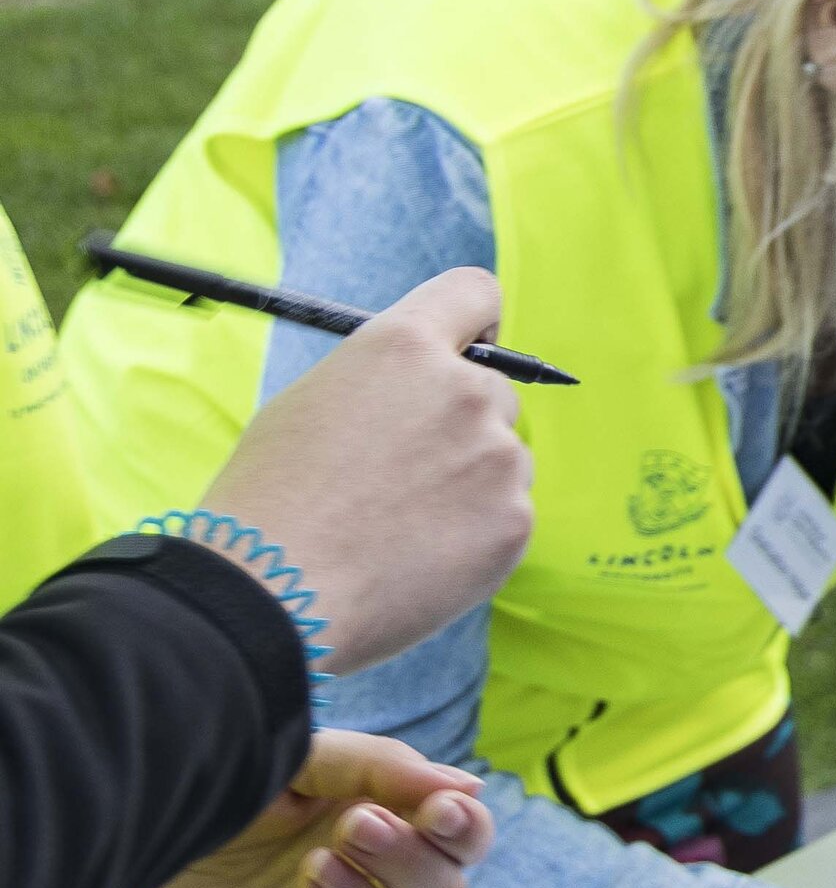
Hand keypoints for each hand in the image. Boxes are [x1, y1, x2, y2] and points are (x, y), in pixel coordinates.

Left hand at [122, 732, 492, 887]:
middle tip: (353, 827)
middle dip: (410, 864)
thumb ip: (384, 768)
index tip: (440, 811)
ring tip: (310, 871)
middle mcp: (359, 886)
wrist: (113, 829)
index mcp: (377, 826)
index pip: (459, 844)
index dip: (467, 834)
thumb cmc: (209, 784)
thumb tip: (469, 790)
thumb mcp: (301, 758)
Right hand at [201, 268, 531, 675]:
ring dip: (467, 483)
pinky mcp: (514, 519)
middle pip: (491, 390)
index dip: (471, 321)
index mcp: (404, 348)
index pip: (473, 293)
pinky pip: (504, 515)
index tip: (465, 348)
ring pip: (499, 458)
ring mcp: (497, 456)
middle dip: (457, 424)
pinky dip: (473, 536)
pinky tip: (414, 560)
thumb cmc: (268, 502)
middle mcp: (465, 389)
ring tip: (394, 527)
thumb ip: (383, 383)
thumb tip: (425, 386)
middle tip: (396, 476)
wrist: (268, 595)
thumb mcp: (309, 404)